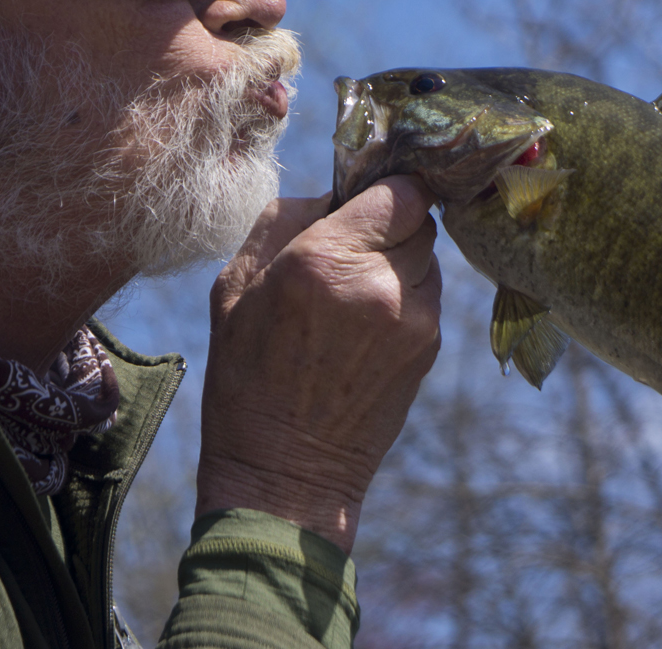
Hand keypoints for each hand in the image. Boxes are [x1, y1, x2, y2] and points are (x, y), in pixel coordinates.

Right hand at [196, 175, 442, 553]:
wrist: (285, 473)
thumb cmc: (245, 378)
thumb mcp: (232, 289)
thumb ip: (283, 222)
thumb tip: (330, 194)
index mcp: (324, 259)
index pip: (400, 189)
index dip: (384, 188)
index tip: (363, 199)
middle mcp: (380, 283)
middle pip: (419, 219)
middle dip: (389, 224)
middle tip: (351, 248)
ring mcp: (413, 319)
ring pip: (428, 258)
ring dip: (401, 261)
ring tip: (355, 296)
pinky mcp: (428, 350)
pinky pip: (428, 298)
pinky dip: (405, 298)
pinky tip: (365, 329)